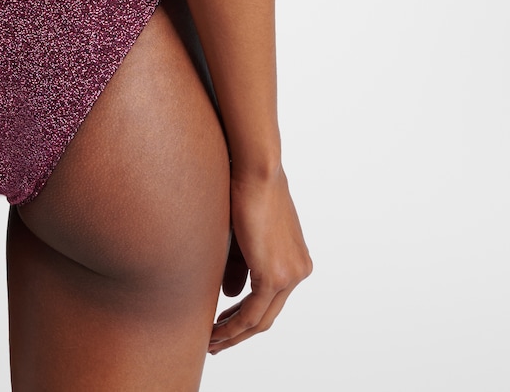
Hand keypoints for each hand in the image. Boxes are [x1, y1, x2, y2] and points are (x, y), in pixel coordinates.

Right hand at [208, 166, 310, 354]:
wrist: (257, 168)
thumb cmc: (247, 187)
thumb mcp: (244, 234)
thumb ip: (240, 267)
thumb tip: (232, 296)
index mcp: (295, 258)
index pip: (270, 299)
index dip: (245, 315)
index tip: (223, 321)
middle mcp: (298, 270)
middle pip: (267, 315)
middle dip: (238, 331)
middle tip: (215, 341)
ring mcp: (291, 274)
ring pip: (260, 319)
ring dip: (233, 334)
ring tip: (211, 341)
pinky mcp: (275, 274)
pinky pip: (252, 312)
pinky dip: (233, 326)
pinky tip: (216, 331)